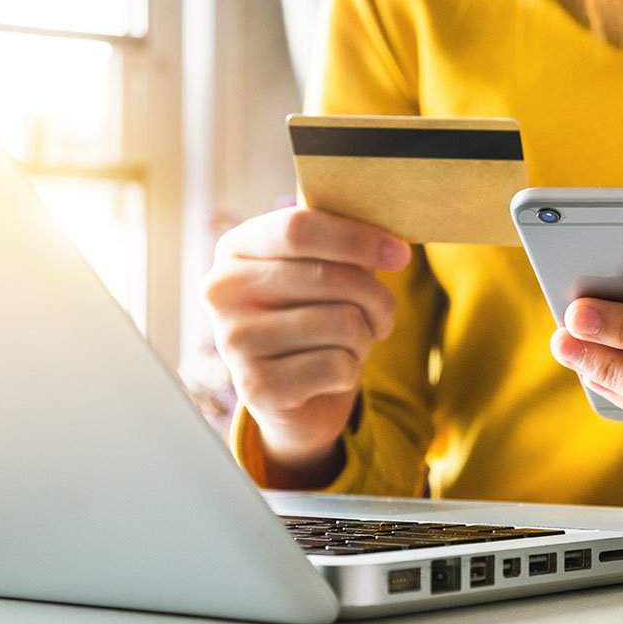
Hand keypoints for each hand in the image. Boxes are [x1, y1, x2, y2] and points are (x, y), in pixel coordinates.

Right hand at [203, 207, 410, 485]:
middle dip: (376, 296)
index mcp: (236, 247)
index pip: (297, 228)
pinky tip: (334, 373)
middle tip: (384, 312)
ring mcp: (232, 340)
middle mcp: (222, 290)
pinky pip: (336, 365)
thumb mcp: (325, 269)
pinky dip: (351, 370)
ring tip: (353, 343)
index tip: (400, 254)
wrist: (298, 395)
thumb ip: (345, 244)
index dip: (357, 239)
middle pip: (326, 276)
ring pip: (341, 322)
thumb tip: (391, 242)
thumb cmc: (316, 315)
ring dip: (365, 336)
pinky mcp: (254, 386)